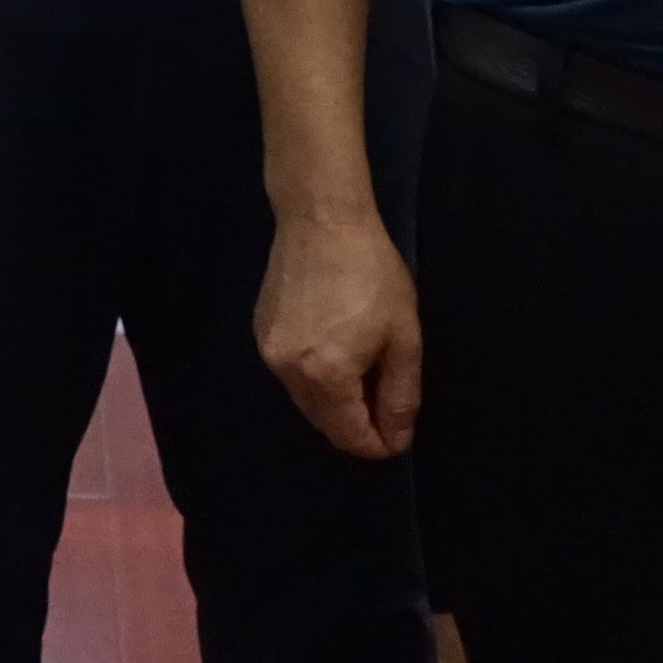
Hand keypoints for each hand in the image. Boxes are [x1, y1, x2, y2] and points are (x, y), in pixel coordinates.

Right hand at [257, 206, 421, 458]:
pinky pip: (291, 374)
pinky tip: (332, 341)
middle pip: (325, 425)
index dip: (380, 444)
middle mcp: (288, 372)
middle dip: (357, 423)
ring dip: (335, 400)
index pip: (350, 438)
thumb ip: (400, 396)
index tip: (400, 428)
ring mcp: (268, 352)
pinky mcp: (260, 332)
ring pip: (306, 400)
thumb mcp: (403, 337)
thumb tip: (395, 439)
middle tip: (385, 391)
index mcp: (326, 376)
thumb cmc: (372, 274)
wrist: (321, 219)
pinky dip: (314, 375)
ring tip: (361, 362)